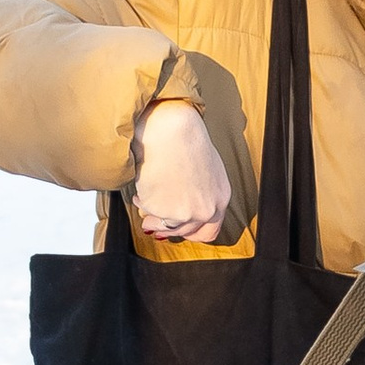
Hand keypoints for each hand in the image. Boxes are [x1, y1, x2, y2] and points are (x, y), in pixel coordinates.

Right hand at [132, 98, 233, 244]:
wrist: (169, 131)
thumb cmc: (183, 139)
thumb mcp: (203, 169)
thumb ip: (199, 192)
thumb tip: (181, 208)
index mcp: (221, 197)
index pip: (210, 231)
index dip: (190, 231)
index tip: (177, 227)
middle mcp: (208, 209)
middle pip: (186, 232)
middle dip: (167, 228)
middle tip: (153, 220)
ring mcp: (187, 214)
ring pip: (165, 226)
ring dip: (152, 213)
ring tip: (148, 191)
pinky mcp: (166, 212)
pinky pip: (149, 213)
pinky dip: (143, 201)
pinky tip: (143, 185)